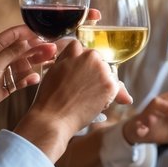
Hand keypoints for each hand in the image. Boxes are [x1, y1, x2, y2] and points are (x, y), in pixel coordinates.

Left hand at [0, 25, 55, 130]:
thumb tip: (28, 41)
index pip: (13, 35)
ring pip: (23, 65)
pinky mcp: (4, 87)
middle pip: (21, 50)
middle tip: (53, 49)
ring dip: (35, 63)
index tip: (44, 33)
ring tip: (50, 61)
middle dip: (37, 48)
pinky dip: (28, 79)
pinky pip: (20, 81)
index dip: (28, 33)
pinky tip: (36, 78)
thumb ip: (12, 52)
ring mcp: (2, 73)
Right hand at [16, 40, 120, 160]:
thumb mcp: (56, 70)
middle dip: (94, 74)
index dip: (80, 63)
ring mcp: (102, 71)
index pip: (83, 49)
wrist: (53, 117)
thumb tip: (95, 64)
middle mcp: (91, 57)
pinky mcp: (110, 85)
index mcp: (76, 50)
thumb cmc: (51, 97)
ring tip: (86, 97)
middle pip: (99, 62)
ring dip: (102, 84)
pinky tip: (95, 103)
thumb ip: (71, 60)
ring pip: (109, 74)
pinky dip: (109, 96)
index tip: (75, 74)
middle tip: (81, 88)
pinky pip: (116, 88)